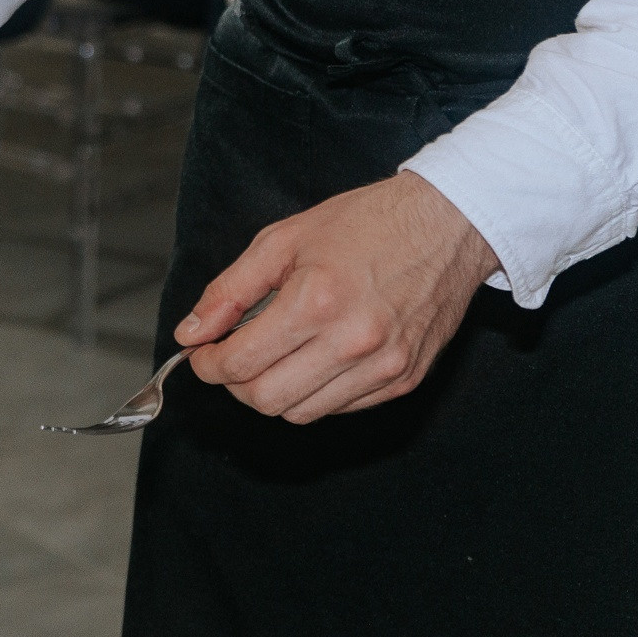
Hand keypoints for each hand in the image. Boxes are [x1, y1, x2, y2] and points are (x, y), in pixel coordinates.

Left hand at [176, 171, 500, 422]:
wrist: (447, 225)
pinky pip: (341, 408)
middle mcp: (352, 342)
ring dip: (274, 391)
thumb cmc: (365, 224)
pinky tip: (313, 359)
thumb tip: (190, 332)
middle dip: (235, 384)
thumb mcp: (281, 240)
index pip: (239, 365)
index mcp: (315, 303)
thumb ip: (229, 291)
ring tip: (273, 356)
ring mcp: (384, 366)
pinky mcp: (406, 379)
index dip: (207, 365)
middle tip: (232, 357)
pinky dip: (315, 392)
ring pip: (302, 412)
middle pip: (266, 399)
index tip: (202, 353)